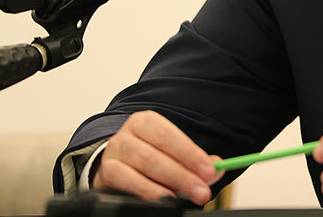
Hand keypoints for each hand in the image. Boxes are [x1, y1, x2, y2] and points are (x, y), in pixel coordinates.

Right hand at [92, 110, 223, 205]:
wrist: (117, 167)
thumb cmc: (149, 157)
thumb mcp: (172, 154)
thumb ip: (195, 161)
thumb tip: (217, 167)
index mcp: (146, 122)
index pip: (169, 135)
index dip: (190, 153)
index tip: (209, 170)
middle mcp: (127, 134)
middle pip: (155, 154)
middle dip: (182, 174)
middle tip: (202, 190)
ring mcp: (113, 153)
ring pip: (141, 166)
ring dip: (166, 184)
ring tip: (183, 197)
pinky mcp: (105, 173)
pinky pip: (124, 181)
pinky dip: (145, 191)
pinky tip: (161, 199)